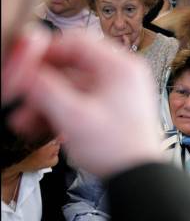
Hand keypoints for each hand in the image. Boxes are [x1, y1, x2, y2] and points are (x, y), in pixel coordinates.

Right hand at [4, 28, 162, 177]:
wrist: (140, 178)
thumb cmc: (117, 148)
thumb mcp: (73, 117)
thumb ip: (44, 89)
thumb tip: (21, 68)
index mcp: (120, 67)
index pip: (76, 41)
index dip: (44, 51)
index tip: (21, 65)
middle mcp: (122, 74)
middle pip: (71, 65)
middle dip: (41, 83)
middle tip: (17, 96)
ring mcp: (118, 91)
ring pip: (73, 86)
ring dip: (46, 101)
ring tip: (22, 121)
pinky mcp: (113, 108)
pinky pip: (82, 100)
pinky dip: (62, 110)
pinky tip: (39, 126)